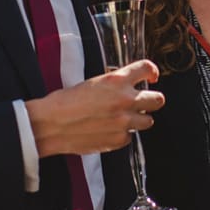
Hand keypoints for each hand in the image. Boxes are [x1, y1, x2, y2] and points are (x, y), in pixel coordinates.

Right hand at [27, 60, 163, 157]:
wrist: (51, 125)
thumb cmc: (65, 102)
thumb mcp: (92, 83)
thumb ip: (114, 85)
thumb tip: (125, 87)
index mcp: (116, 80)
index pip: (147, 69)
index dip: (152, 72)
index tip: (152, 77)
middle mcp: (125, 100)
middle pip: (158, 99)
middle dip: (152, 100)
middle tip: (143, 102)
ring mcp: (124, 121)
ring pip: (149, 121)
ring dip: (139, 119)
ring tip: (124, 118)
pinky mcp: (119, 140)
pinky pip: (130, 137)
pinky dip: (122, 134)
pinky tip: (108, 131)